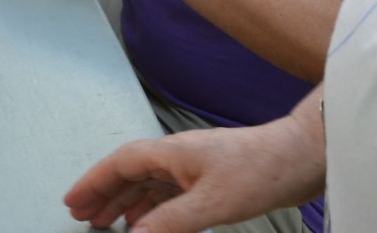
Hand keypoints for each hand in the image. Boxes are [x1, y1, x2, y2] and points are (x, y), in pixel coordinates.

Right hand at [63, 111, 326, 231]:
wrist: (304, 156)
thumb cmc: (260, 170)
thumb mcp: (212, 202)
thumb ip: (170, 221)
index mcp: (170, 153)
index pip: (119, 164)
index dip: (93, 182)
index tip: (72, 202)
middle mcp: (176, 156)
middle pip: (129, 173)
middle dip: (104, 194)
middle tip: (83, 218)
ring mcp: (194, 167)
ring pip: (148, 184)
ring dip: (126, 202)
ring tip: (108, 224)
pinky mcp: (211, 179)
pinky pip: (169, 193)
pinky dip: (152, 208)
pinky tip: (149, 224)